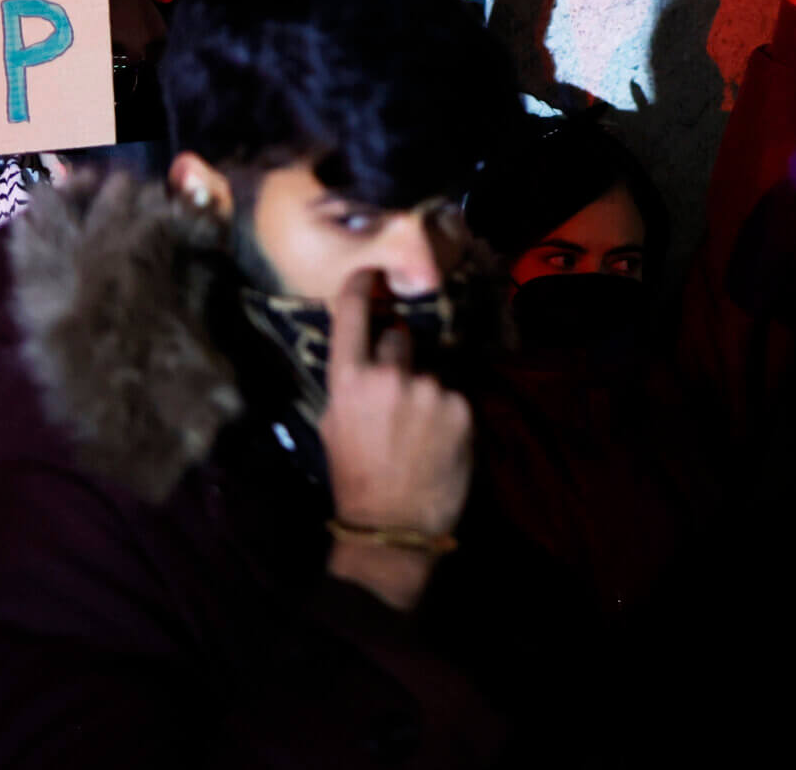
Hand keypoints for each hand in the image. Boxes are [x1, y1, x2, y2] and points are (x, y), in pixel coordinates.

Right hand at [317, 273, 472, 609]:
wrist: (392, 524)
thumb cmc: (355, 476)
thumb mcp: (333, 425)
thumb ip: (352, 382)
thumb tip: (368, 349)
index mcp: (349, 380)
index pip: (353, 315)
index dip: (360, 287)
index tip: (369, 271)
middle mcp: (390, 375)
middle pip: (400, 337)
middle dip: (399, 356)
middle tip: (396, 397)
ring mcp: (429, 389)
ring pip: (431, 370)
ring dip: (426, 389)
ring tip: (419, 430)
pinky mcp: (462, 407)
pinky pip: (455, 395)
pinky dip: (449, 411)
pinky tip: (438, 440)